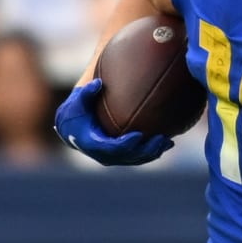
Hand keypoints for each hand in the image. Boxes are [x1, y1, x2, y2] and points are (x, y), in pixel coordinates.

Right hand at [55, 79, 173, 165]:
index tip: (139, 134)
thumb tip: (98, 83)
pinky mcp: (122, 157)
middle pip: (130, 156)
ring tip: (168, 141)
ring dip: (154, 152)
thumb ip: (87, 92)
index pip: (113, 148)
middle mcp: (105, 156)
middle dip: (147, 149)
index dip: (127, 143)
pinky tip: (167, 143)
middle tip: (161, 138)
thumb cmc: (76, 112)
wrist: (72, 129)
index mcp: (94, 144)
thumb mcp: (78, 101)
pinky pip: (139, 158)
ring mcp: (114, 159)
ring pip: (137, 159)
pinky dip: (153, 152)